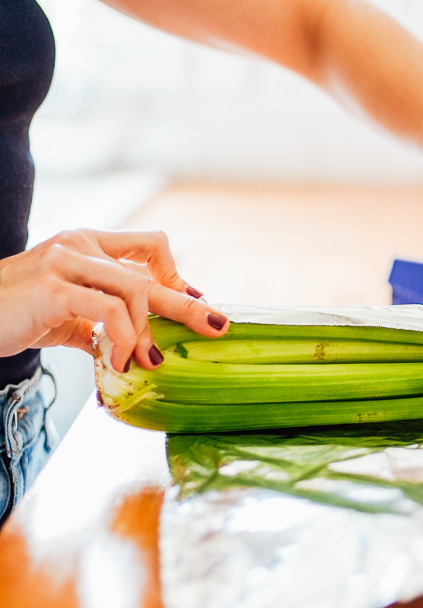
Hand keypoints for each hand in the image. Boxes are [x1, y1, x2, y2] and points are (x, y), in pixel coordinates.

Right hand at [0, 228, 228, 372]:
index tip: (194, 300)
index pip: (148, 246)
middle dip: (188, 303)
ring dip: (149, 331)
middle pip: (150, 271)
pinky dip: (123, 339)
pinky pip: (107, 312)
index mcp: (86, 245)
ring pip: (134, 290)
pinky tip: (121, 362)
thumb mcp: (64, 316)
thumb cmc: (12, 316)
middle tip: (218, 326)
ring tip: (150, 361)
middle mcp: (80, 246)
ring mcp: (66, 263)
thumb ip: (98, 324)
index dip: (174, 273)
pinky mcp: (54, 289)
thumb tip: (131, 351)